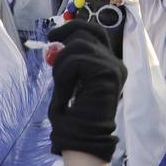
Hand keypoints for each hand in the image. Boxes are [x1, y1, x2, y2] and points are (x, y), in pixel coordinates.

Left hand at [46, 20, 126, 161]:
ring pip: (78, 46)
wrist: (83, 138)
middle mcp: (116, 63)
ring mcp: (114, 67)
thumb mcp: (69, 82)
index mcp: (109, 65)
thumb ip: (68, 63)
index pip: (96, 33)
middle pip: (89, 32)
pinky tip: (66, 94)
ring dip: (61, 65)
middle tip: (50, 41)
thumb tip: (55, 43)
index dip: (75, 28)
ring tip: (61, 87)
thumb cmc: (74, 117)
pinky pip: (76, 62)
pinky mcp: (108, 72)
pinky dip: (63, 77)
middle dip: (66, 35)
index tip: (54, 35)